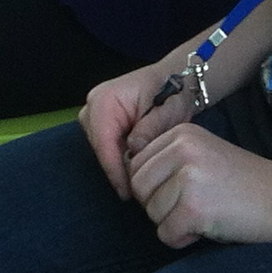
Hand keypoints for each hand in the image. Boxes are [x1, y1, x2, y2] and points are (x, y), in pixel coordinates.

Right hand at [83, 60, 192, 199]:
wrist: (177, 80)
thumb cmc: (173, 93)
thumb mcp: (166, 113)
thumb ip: (149, 131)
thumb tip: (133, 152)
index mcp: (105, 99)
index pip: (103, 141)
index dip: (114, 169)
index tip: (126, 192)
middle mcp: (94, 103)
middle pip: (99, 146)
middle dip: (116, 168)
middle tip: (137, 190)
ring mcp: (96, 111)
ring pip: (101, 147)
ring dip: (117, 162)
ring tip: (138, 180)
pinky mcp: (102, 119)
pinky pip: (106, 144)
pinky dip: (119, 156)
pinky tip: (135, 166)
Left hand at [124, 123, 271, 248]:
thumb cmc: (243, 182)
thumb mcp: (203, 154)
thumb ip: (170, 160)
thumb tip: (132, 181)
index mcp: (181, 133)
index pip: (138, 164)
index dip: (155, 187)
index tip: (181, 192)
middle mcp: (181, 149)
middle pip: (139, 188)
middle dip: (158, 205)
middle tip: (189, 208)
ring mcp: (187, 178)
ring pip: (151, 213)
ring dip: (172, 223)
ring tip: (203, 214)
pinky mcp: (193, 208)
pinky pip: (166, 234)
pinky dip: (182, 239)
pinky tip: (206, 227)